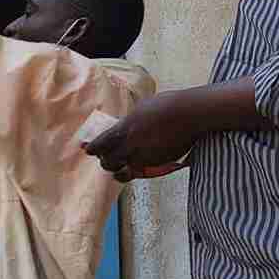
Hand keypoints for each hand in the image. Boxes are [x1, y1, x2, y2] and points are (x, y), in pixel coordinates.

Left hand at [84, 93, 198, 180]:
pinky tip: (136, 167)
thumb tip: (121, 126)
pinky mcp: (157, 164)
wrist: (191, 113)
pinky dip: (135, 170)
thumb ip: (129, 122)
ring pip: (122, 172)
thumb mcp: (141, 109)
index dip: (92, 148)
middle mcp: (130, 145)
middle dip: (105, 161)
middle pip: (108, 162)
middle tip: (106, 158)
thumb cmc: (168, 105)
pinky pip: (139, 172)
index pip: (99, 144)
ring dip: (118, 170)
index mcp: (124, 128)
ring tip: (118, 168)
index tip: (87, 149)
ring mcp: (143, 156)